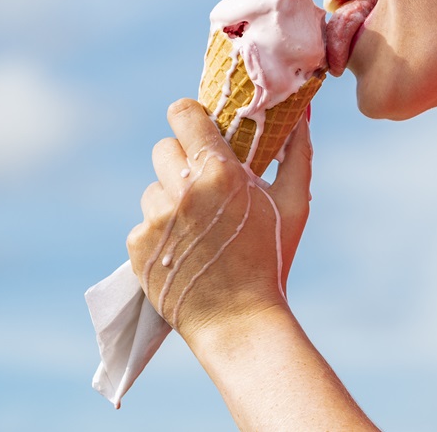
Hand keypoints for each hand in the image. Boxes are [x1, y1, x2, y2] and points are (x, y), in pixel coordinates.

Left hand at [127, 98, 312, 341]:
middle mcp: (182, 190)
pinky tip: (181, 251)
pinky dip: (157, 233)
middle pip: (163, 148)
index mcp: (219, 172)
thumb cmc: (271, 260)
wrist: (238, 321)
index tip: (194, 128)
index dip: (188, 117)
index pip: (183, 114)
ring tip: (196, 229)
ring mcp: (156, 218)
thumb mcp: (294, 205)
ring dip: (169, 201)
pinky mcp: (137, 243)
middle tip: (201, 187)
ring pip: (152, 188)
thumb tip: (299, 117)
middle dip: (180, 162)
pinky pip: (142, 222)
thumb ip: (296, 154)